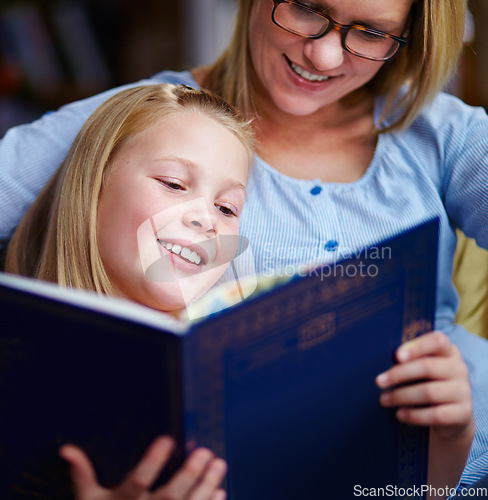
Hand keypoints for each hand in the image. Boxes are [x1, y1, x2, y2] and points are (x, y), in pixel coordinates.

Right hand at [59, 436, 226, 499]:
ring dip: (206, 487)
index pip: (136, 482)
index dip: (151, 462)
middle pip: (169, 496)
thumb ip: (81, 475)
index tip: (167, 439)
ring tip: (219, 464)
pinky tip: (221, 491)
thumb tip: (67, 449)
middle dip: (189, 474)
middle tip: (205, 451)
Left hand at [375, 331, 474, 496]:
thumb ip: (408, 359)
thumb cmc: (428, 382)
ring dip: (401, 396)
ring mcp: (463, 391)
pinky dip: (415, 415)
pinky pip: (436, 415)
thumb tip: (377, 355)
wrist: (452, 415)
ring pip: (429, 392)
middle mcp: (458, 368)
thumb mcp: (422, 366)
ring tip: (383, 400)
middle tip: (378, 381)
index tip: (396, 356)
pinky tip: (399, 414)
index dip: (416, 347)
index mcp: (448, 351)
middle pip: (427, 367)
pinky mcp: (463, 413)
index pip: (437, 340)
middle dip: (399, 374)